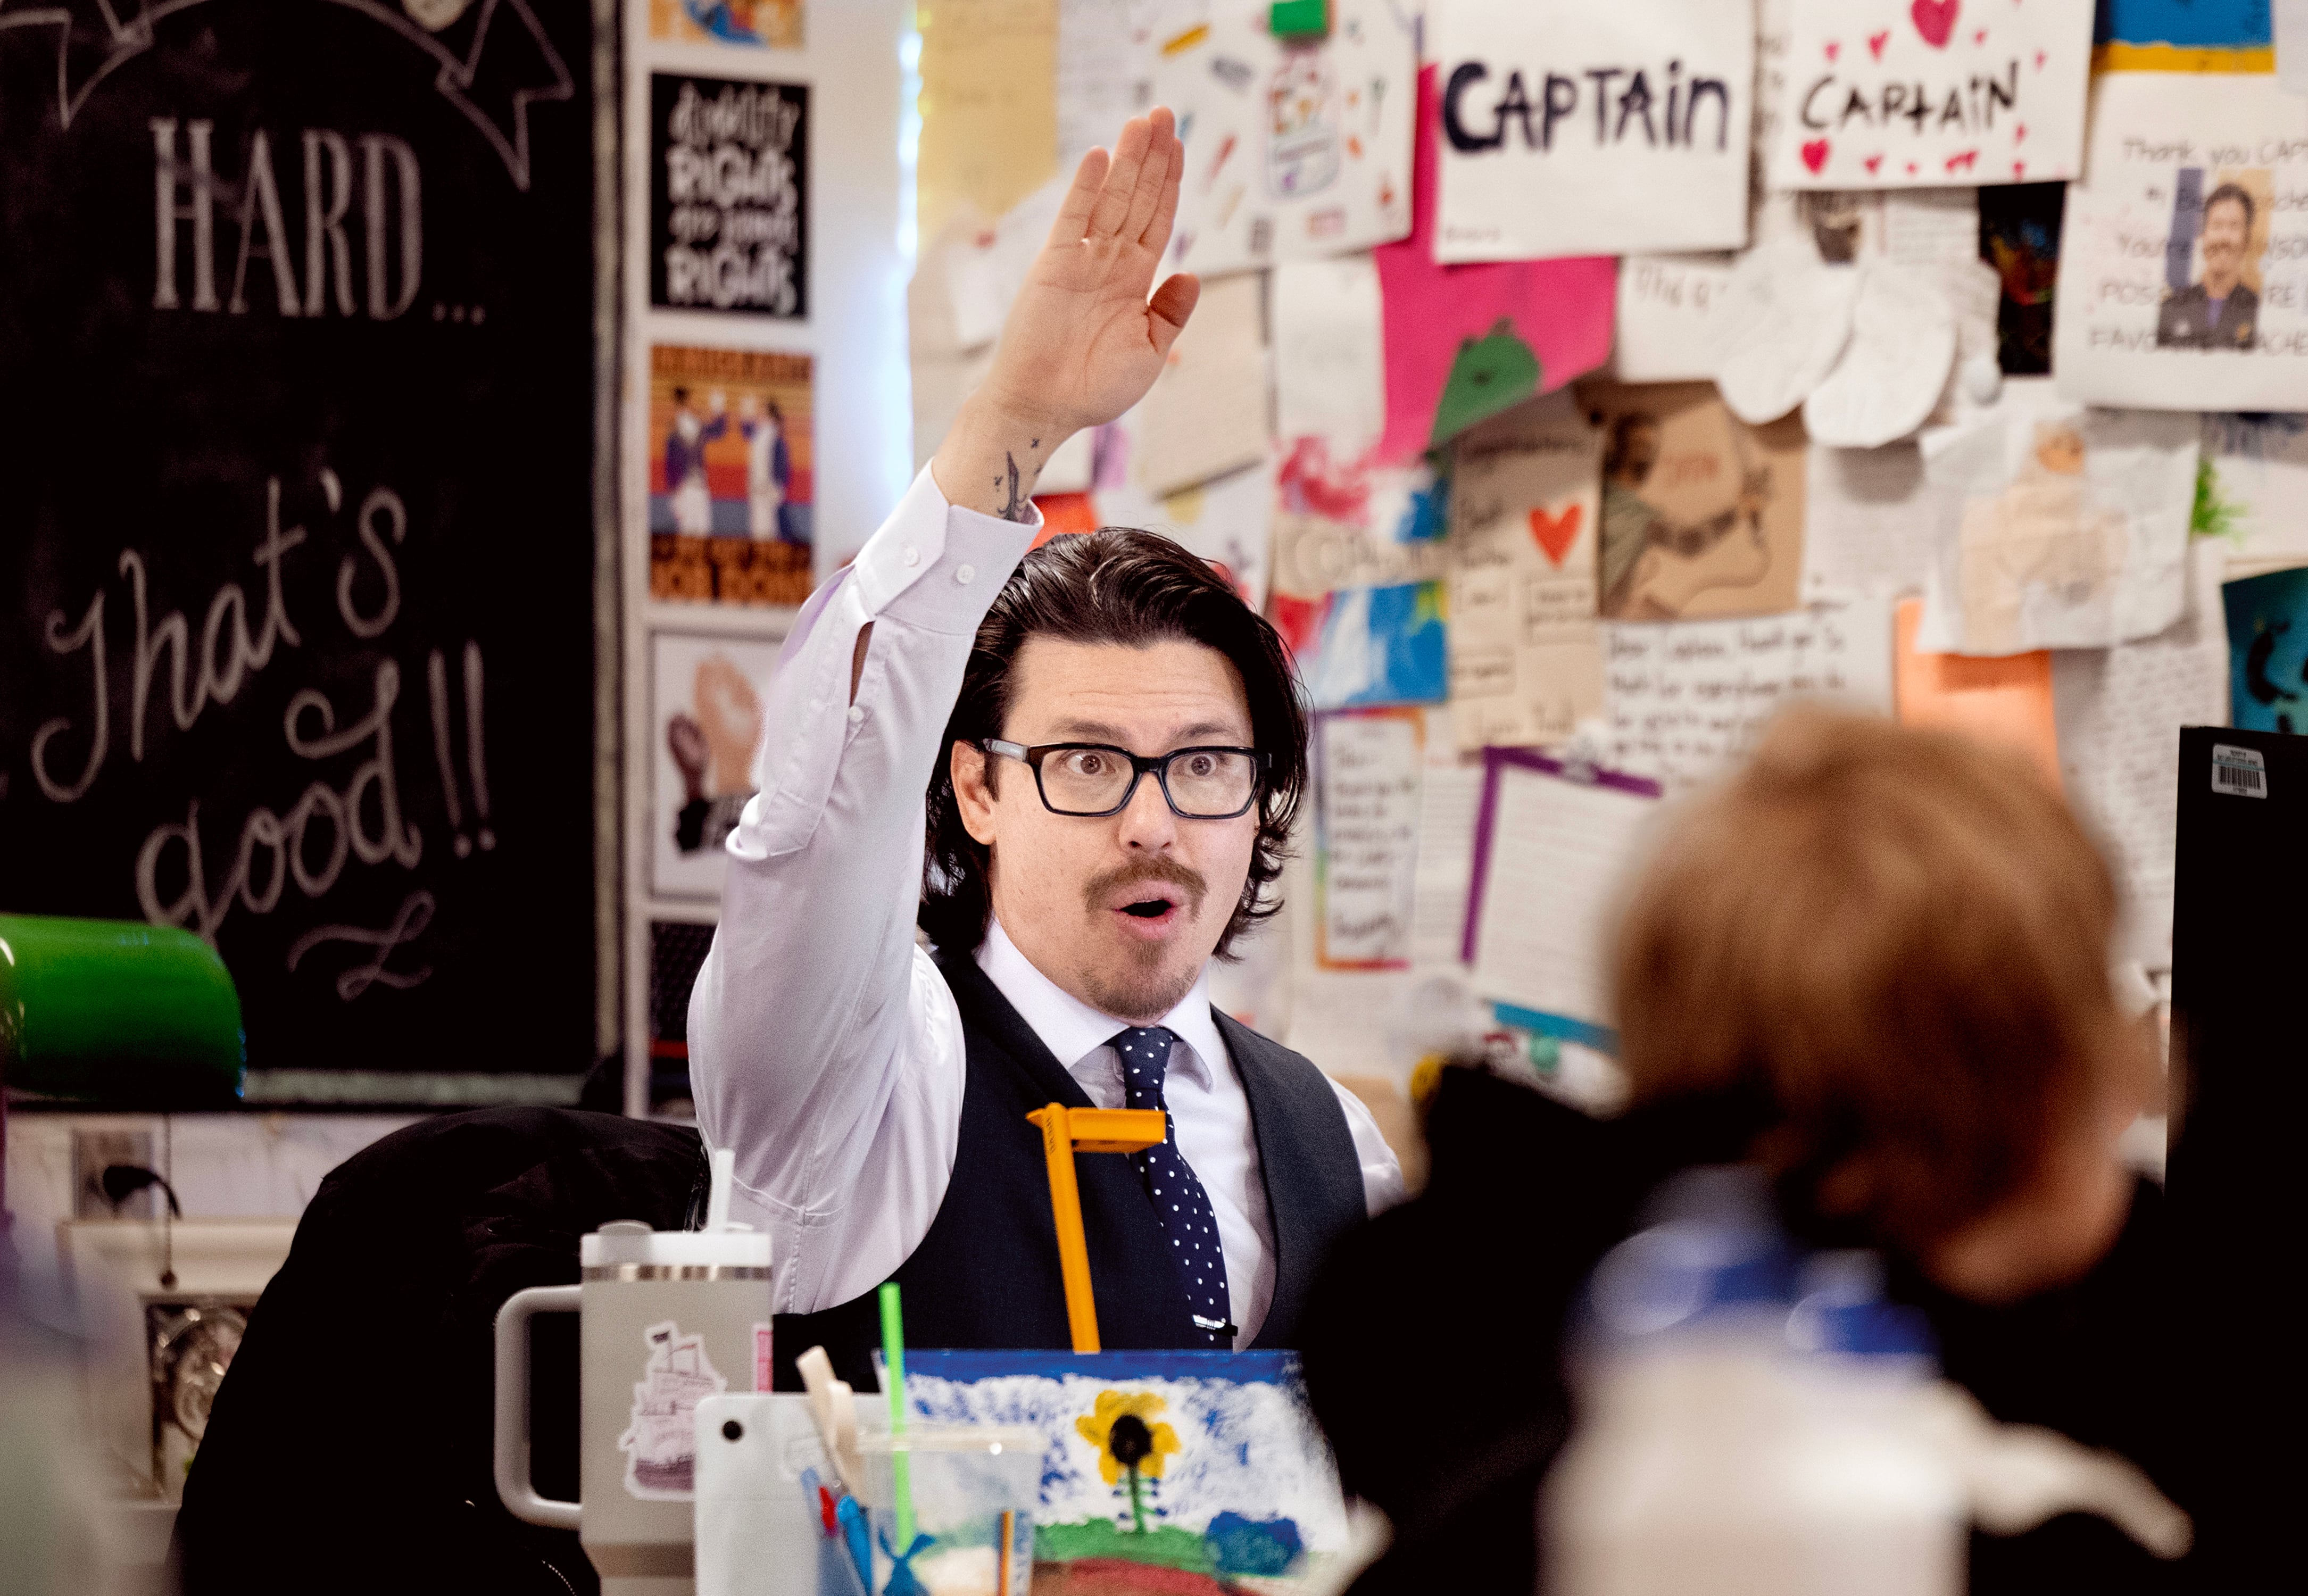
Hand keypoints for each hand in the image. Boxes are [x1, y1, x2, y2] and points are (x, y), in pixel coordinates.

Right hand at [982, 110, 1199, 438]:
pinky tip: (1101, 156)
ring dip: (1127, 160)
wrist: (1047, 408)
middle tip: (1164, 113)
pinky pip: (1074, 219)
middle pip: (1138, 199)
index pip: (1158, 220)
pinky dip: (1087, 188)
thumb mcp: (1150, 353)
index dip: (1169, 183)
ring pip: (1111, 200)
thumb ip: (1170, 313)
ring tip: (1142, 121)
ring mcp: (1081, 261)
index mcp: (1135, 283)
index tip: (1179, 146)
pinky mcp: (1054, 265)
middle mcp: (1109, 264)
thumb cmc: (1095, 389)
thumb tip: (1192, 274)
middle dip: (1152, 158)